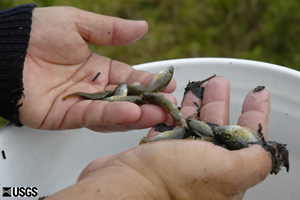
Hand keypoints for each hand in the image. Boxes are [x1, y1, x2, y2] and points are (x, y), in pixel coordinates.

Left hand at [19, 7, 175, 130]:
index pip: (129, 76)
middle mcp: (93, 87)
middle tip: (170, 106)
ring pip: (114, 111)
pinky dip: (113, 115)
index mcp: (98, 67)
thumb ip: (111, 30)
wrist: (5, 50)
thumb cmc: (37, 32)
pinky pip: (93, 116)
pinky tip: (132, 113)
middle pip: (126, 98)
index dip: (149, 81)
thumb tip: (143, 27)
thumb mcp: (79, 23)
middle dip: (149, 103)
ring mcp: (81, 102)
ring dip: (137, 114)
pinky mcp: (66, 116)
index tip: (168, 84)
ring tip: (158, 114)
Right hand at [46, 77, 271, 199]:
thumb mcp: (226, 171)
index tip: (257, 95)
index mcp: (223, 173)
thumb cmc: (174, 179)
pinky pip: (169, 126)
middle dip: (221, 102)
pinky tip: (174, 99)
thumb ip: (253, 160)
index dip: (254, 116)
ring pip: (192, 124)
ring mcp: (177, 158)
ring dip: (198, 103)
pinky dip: (174, 112)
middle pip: (217, 127)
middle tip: (220, 81)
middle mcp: (201, 167)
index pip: (246, 140)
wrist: (124, 187)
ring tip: (201, 84)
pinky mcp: (156, 151)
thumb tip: (264, 152)